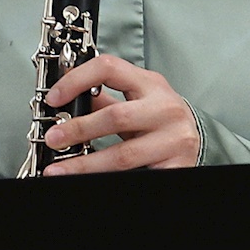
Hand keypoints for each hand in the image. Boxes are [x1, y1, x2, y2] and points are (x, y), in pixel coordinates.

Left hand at [37, 53, 201, 173]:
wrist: (195, 140)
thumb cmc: (159, 118)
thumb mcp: (135, 101)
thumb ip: (105, 99)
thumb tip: (65, 100)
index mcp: (150, 84)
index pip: (109, 68)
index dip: (76, 80)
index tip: (54, 99)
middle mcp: (166, 108)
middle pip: (116, 116)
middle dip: (78, 129)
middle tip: (53, 138)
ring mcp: (175, 139)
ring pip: (123, 154)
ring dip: (86, 164)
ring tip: (60, 169)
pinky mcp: (177, 166)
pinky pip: (137, 175)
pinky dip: (109, 179)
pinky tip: (91, 181)